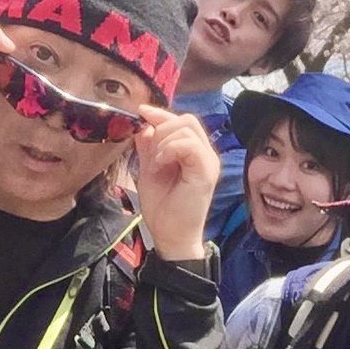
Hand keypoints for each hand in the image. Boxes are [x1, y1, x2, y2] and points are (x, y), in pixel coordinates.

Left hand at [133, 106, 219, 261]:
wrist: (171, 236)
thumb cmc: (163, 208)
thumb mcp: (149, 171)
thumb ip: (148, 148)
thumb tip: (144, 124)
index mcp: (194, 153)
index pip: (182, 121)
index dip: (160, 114)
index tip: (141, 112)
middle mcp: (205, 154)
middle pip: (187, 119)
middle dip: (162, 128)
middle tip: (151, 155)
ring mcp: (209, 162)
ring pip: (187, 128)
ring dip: (163, 142)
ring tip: (156, 164)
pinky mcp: (207, 171)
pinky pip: (189, 145)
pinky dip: (170, 150)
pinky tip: (160, 165)